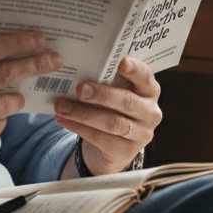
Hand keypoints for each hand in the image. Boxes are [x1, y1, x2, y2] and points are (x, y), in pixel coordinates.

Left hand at [54, 56, 161, 174]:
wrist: (112, 147)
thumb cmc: (112, 109)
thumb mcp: (114, 92)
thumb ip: (105, 81)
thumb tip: (78, 68)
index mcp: (149, 90)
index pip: (145, 76)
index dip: (135, 69)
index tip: (121, 61)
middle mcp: (151, 112)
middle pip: (127, 101)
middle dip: (102, 94)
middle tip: (80, 89)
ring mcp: (141, 134)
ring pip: (112, 122)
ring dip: (83, 113)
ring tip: (62, 106)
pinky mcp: (126, 151)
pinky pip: (101, 138)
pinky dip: (79, 128)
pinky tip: (64, 120)